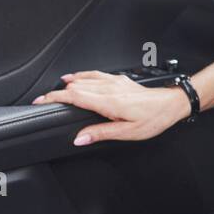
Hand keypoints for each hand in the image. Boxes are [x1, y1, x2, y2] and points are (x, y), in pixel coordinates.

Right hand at [32, 70, 191, 145]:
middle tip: (42, 100)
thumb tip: (80, 138)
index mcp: (109, 102)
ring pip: (84, 79)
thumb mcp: (128, 133)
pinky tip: (76, 78)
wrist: (172, 104)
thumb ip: (101, 133)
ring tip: (53, 91)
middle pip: (75, 87)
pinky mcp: (120, 80)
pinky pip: (95, 75)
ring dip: (67, 85)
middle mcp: (110, 89)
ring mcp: (114, 82)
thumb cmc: (154, 119)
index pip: (75, 97)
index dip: (55, 98)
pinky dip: (81, 76)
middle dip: (56, 93)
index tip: (41, 101)